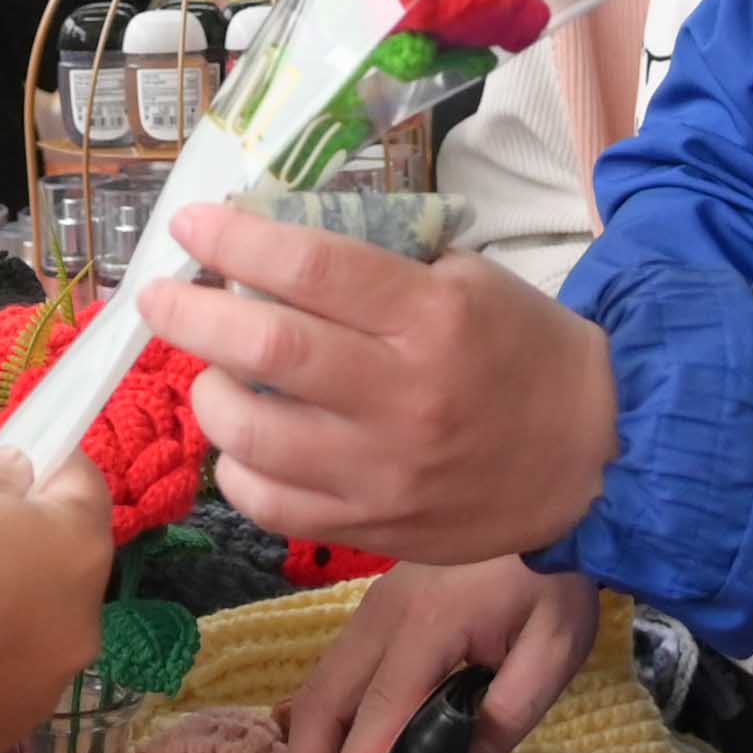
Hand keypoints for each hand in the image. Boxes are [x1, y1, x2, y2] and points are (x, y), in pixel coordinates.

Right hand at [0, 453, 118, 752]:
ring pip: (38, 640)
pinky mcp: (2, 734)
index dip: (56, 472)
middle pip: (67, 576)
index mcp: (76, 553)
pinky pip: (1, 688)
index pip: (88, 493)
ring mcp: (44, 691)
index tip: (28, 464)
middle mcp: (80, 628)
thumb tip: (19, 484)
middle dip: (33, 555)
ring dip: (11, 621)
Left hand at [132, 202, 621, 561]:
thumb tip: (267, 244)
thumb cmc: (522, 350)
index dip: (235, 241)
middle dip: (191, 316)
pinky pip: (269, 504)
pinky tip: (242, 444)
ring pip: (252, 436)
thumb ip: (376, 262)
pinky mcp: (374, 527)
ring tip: (211, 374)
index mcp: (430, 317)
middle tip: (160, 297)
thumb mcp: (466, 277)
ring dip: (209, 395)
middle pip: (266, 351)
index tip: (191, 225)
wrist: (593, 453)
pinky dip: (236, 469)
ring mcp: (383, 472)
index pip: (311, 269)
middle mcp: (402, 396)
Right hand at [281, 556, 600, 752]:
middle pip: (325, 699)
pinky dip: (320, 719)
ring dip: (307, 748)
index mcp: (431, 625)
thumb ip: (511, 708)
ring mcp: (373, 608)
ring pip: (319, 684)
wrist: (543, 491)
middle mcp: (385, 616)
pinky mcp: (376, 607)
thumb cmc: (554, 574)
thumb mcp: (557, 646)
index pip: (385, 708)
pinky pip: (334, 670)